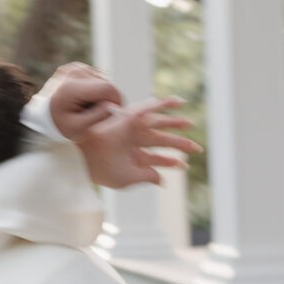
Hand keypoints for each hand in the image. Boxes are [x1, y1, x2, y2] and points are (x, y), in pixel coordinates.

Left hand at [42, 62, 124, 140]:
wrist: (41, 115)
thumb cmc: (59, 124)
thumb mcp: (78, 128)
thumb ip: (98, 117)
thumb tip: (113, 104)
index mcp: (72, 87)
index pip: (107, 88)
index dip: (114, 101)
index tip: (111, 113)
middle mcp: (73, 72)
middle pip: (106, 83)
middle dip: (104, 99)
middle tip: (91, 112)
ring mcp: (74, 67)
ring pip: (102, 80)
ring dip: (99, 95)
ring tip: (84, 106)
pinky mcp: (76, 67)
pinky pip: (95, 78)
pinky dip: (93, 89)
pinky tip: (82, 98)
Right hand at [78, 96, 201, 188]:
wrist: (87, 156)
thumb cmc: (102, 169)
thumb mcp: (127, 179)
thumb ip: (146, 177)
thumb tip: (162, 181)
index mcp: (130, 157)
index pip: (155, 159)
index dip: (170, 162)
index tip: (184, 166)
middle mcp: (133, 142)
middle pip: (160, 141)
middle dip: (178, 144)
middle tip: (196, 148)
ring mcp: (132, 129)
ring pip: (158, 125)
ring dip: (174, 124)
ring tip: (190, 125)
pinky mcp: (131, 117)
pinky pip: (150, 107)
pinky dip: (164, 103)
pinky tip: (179, 102)